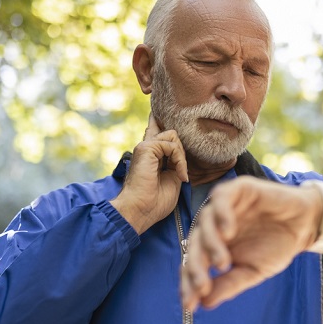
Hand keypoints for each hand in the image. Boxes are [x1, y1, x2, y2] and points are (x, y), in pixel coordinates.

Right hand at [111, 114, 188, 233]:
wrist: (140, 210)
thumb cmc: (155, 202)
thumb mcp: (171, 179)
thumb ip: (175, 163)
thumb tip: (180, 152)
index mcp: (149, 156)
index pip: (156, 131)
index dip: (160, 122)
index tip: (159, 113)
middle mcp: (146, 148)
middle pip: (170, 132)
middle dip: (181, 152)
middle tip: (181, 174)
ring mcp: (145, 146)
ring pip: (173, 136)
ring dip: (181, 157)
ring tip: (180, 174)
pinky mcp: (147, 147)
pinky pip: (172, 145)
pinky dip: (180, 160)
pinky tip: (179, 174)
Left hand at [180, 176, 322, 310]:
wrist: (304, 224)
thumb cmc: (276, 246)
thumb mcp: (252, 271)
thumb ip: (229, 284)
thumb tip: (204, 304)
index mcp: (213, 245)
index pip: (193, 264)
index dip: (189, 285)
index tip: (190, 306)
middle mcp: (213, 225)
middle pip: (194, 245)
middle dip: (195, 268)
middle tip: (203, 287)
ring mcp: (222, 206)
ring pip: (205, 222)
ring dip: (210, 244)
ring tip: (222, 264)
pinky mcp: (237, 189)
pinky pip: (221, 199)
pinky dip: (222, 215)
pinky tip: (228, 233)